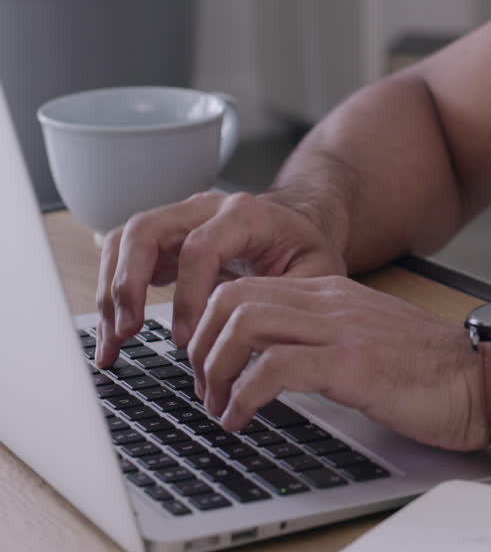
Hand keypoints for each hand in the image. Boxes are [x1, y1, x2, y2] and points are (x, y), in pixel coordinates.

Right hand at [96, 191, 345, 367]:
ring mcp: (179, 220)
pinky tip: (113, 332)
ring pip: (124, 242)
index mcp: (245, 214)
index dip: (188, 295)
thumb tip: (255, 332)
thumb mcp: (318, 271)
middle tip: (128, 332)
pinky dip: (112, 294)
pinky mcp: (164, 239)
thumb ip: (291, 296)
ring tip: (113, 342)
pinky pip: (124, 258)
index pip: (200, 248)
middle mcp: (203, 209)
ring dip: (110, 292)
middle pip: (146, 231)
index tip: (186, 338)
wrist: (298, 227)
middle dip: (128, 283)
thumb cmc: (307, 249)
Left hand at [189, 275, 488, 451]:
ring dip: (215, 369)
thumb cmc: (436, 373)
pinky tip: (242, 420)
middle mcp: (333, 302)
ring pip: (244, 324)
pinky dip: (244, 397)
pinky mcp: (353, 365)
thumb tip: (276, 365)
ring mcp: (343, 330)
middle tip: (204, 387)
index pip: (248, 287)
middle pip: (233, 297)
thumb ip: (327, 338)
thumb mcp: (370, 340)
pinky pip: (274, 369)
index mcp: (335, 293)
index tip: (207, 365)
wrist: (488, 380)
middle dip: (201, 345)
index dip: (211, 326)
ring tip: (217, 405)